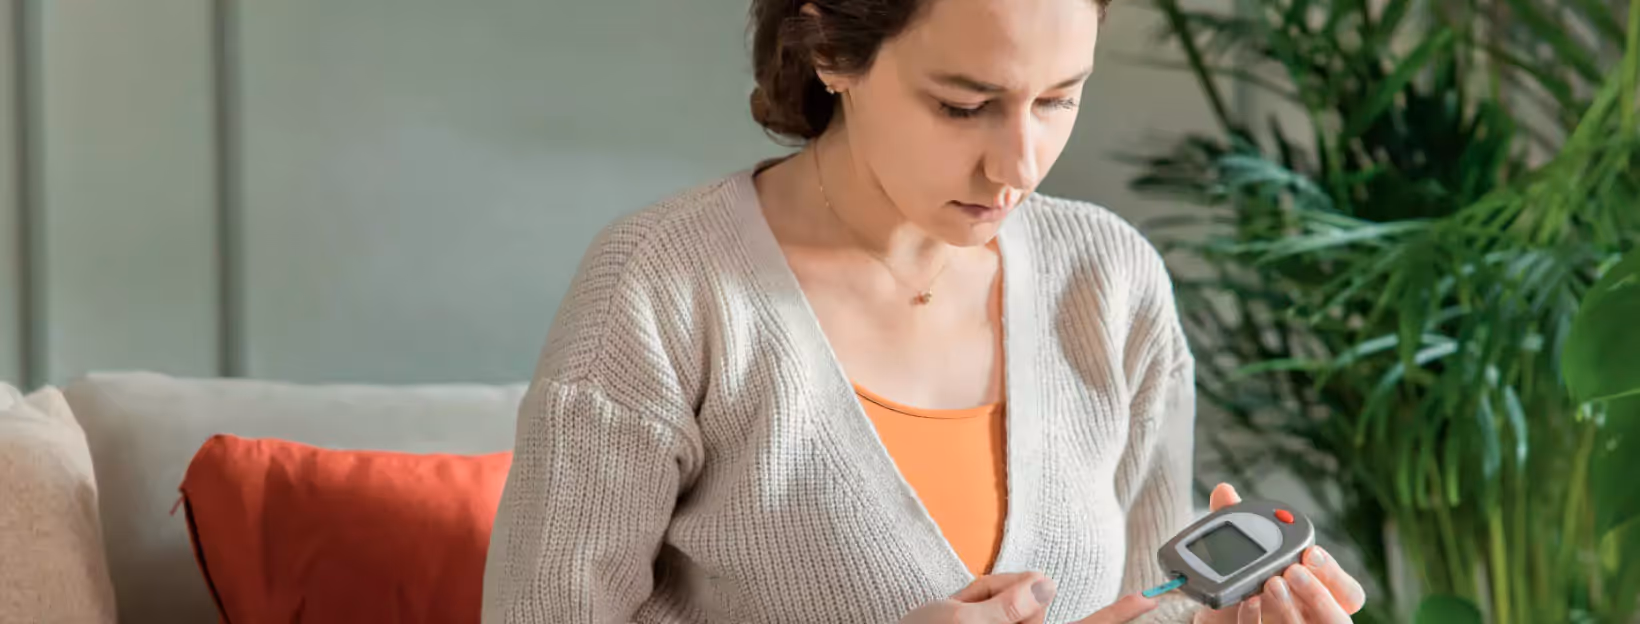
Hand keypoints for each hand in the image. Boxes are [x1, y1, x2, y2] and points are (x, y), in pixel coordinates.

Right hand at [901, 573, 1158, 623]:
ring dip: (982, 599)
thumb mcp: (956, 620)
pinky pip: (999, 605)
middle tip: (961, 606)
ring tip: (950, 615)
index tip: (1150, 600)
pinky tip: (953, 615)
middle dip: (1001, 594)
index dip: (1118, 616)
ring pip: (1012, 603)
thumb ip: (1005, 601)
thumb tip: (1046, 585)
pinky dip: (976, 602)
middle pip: (1033, 605)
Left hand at [1192, 484, 1367, 622]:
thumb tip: (1224, 491)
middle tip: (1291, 571)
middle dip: (1316, 592)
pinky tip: (1245, 602)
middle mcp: (1311, 618)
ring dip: (1289, 607)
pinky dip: (1254, 619)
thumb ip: (1238, 520)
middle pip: (1336, 617)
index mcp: (1321, 593)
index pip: (1350, 593)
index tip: (1311, 553)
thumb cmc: (1243, 577)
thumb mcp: (1243, 549)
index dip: (1333, 574)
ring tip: (1269, 584)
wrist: (1215, 609)